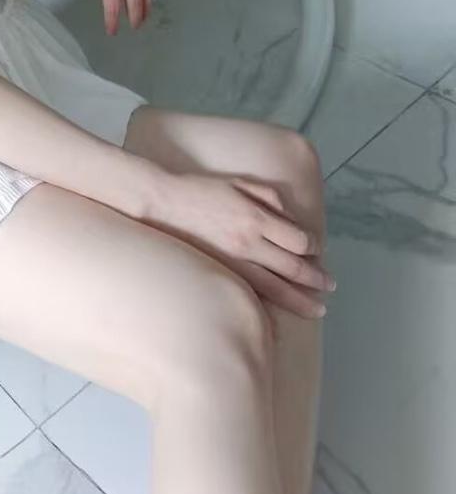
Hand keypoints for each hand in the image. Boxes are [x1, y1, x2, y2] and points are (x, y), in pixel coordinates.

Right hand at [143, 168, 335, 321]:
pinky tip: (282, 310)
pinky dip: (271, 304)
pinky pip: (252, 293)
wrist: (163, 204)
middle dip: (316, 280)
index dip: (314, 248)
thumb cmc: (202, 190)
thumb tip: (293, 221)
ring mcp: (234, 262)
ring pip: (277, 288)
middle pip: (294, 268)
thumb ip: (271, 199)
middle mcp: (250, 243)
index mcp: (258, 218)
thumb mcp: (241, 183)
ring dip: (301, 300)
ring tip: (317, 309)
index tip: (318, 250)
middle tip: (330, 287)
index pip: (300, 241)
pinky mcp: (220, 272)